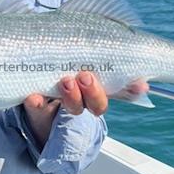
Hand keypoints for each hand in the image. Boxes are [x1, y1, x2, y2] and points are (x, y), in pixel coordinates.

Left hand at [23, 74, 148, 148]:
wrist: (32, 108)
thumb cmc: (61, 77)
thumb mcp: (80, 66)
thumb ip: (99, 62)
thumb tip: (133, 70)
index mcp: (95, 92)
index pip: (120, 91)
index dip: (131, 90)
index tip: (140, 85)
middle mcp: (82, 102)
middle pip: (97, 103)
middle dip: (94, 91)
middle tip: (86, 77)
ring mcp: (60, 107)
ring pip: (74, 107)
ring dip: (72, 96)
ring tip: (66, 81)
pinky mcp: (37, 111)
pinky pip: (38, 107)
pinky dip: (36, 102)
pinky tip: (34, 97)